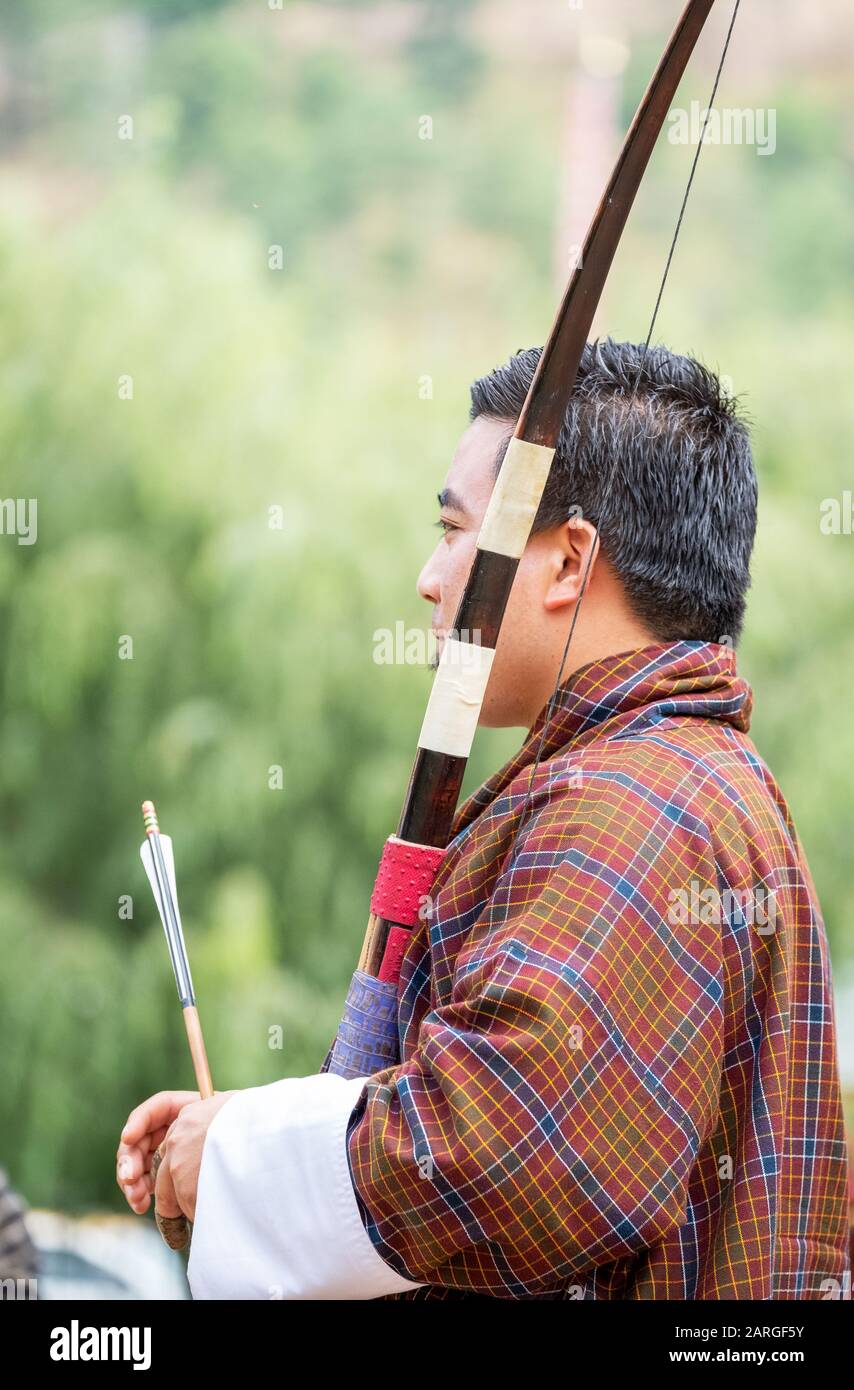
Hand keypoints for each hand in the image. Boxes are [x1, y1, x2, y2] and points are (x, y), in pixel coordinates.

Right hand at [116, 1090, 236, 1220]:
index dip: (138, 1122)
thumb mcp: (220, 1131)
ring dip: (131, 1179)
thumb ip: (193, 1133)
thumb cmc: (239, 1141)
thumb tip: (169, 1144)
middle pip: (140, 1138)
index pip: (155, 1111)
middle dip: (130, 1158)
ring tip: (137, 1198)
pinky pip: (144, 1181)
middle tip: (130, 1178)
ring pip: (137, 1162)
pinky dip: (139, 1192)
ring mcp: (167, 1153)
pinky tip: (141, 1205)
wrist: (253, 1165)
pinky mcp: (166, 1177)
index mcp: (187, 1111)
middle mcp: (173, 1131)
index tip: (128, 1137)